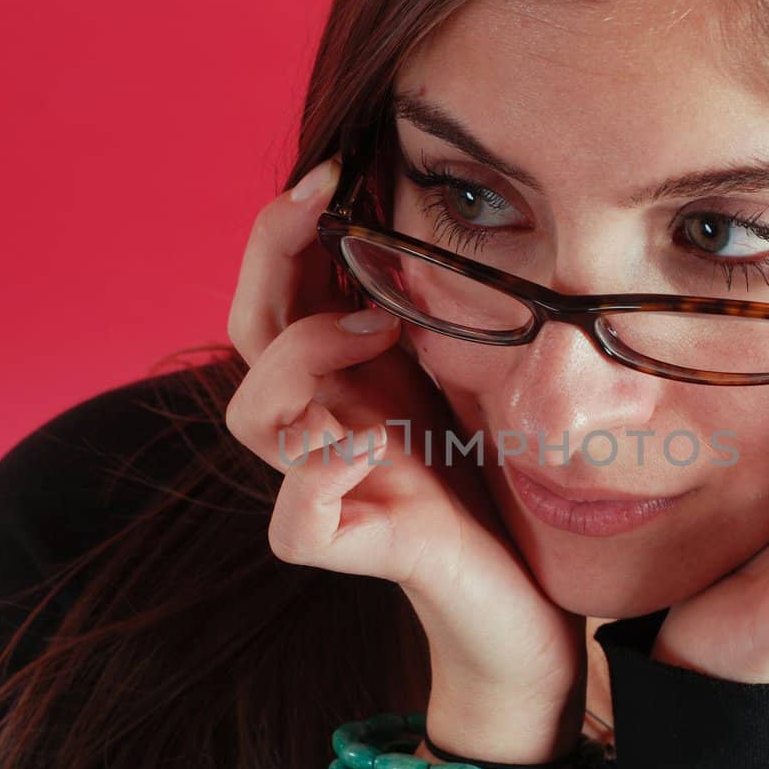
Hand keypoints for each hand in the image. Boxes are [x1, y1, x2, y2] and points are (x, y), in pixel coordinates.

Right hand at [224, 157, 585, 758]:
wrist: (521, 599)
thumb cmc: (493, 481)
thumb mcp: (462, 370)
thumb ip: (423, 307)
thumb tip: (419, 203)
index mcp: (343, 380)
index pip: (276, 294)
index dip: (284, 229)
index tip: (336, 169)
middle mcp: (321, 427)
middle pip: (247, 336)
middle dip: (273, 259)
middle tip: (325, 205)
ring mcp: (330, 489)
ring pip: (251, 419)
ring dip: (302, 357)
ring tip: (376, 332)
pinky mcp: (354, 549)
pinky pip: (294, 524)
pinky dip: (319, 478)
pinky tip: (371, 444)